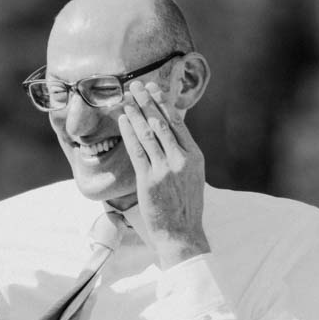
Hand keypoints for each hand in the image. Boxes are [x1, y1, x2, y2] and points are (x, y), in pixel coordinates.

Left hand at [117, 82, 208, 266]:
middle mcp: (182, 159)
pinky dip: (129, 133)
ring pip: (148, 134)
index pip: (178, 123)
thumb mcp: (193, 177)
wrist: (182, 233)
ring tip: (127, 99)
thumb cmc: (185, 207)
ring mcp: (165, 169)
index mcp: (195, 156)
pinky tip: (123, 121)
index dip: (163, 104)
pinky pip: (137, 151)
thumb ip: (184, 157)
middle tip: (136, 86)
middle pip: (162, 123)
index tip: (154, 90)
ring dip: (136, 114)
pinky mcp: (149, 180)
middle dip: (147, 102)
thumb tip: (171, 136)